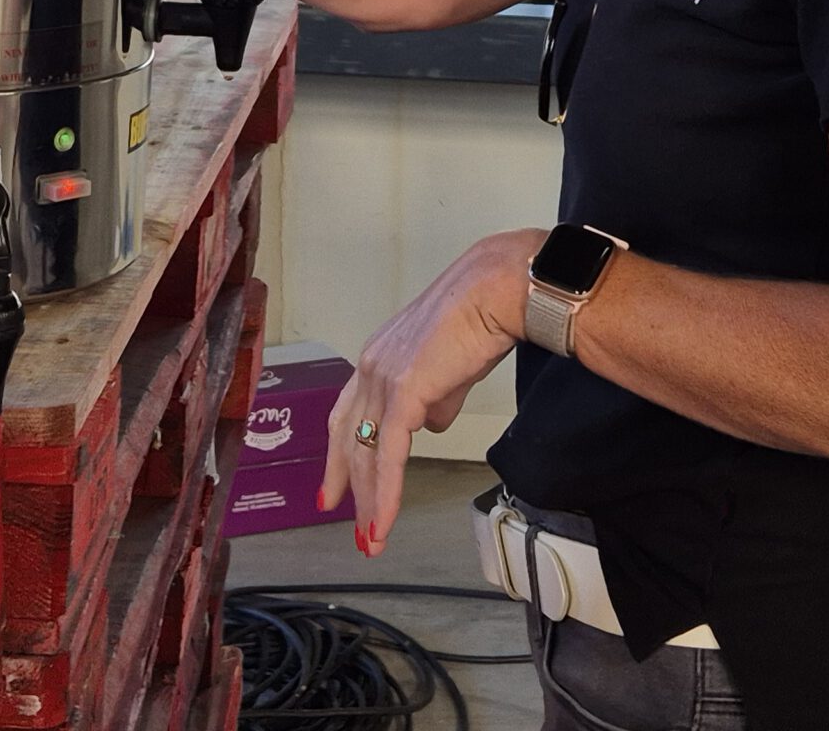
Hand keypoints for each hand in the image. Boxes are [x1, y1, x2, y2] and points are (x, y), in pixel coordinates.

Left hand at [322, 230, 544, 555]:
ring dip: (370, 502)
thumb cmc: (481, 317)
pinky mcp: (403, 394)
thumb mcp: (450, 367)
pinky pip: (388, 456)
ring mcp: (382, 380)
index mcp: (377, 358)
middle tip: (358, 529)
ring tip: (374, 538)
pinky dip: (387, 493)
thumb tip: (432, 424)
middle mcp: (370, 368)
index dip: (338, 456)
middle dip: (351, 490)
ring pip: (365, 454)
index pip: (345, 415)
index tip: (333, 491)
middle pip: (347, 440)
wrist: (495, 290)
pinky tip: (386, 521)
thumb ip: (436, 397)